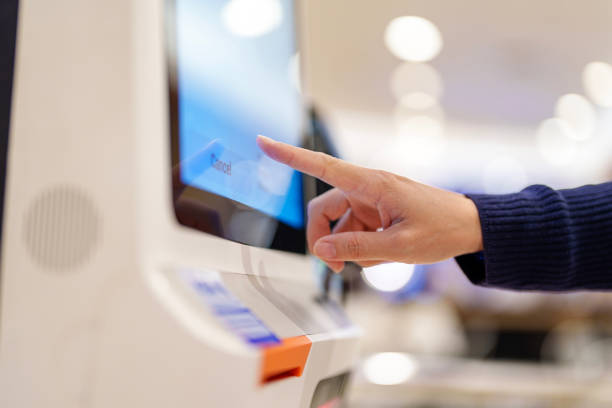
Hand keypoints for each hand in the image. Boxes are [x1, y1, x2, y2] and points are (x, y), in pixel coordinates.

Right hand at [257, 135, 482, 271]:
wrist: (470, 227)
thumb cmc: (441, 228)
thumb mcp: (399, 246)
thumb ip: (357, 249)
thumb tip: (321, 251)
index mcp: (371, 184)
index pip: (322, 166)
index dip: (290, 155)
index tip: (264, 142)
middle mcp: (366, 189)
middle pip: (324, 211)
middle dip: (326, 241)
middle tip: (337, 268)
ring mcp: (371, 202)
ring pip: (340, 227)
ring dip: (351, 248)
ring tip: (381, 258)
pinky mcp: (376, 213)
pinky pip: (355, 232)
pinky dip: (364, 248)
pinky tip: (385, 254)